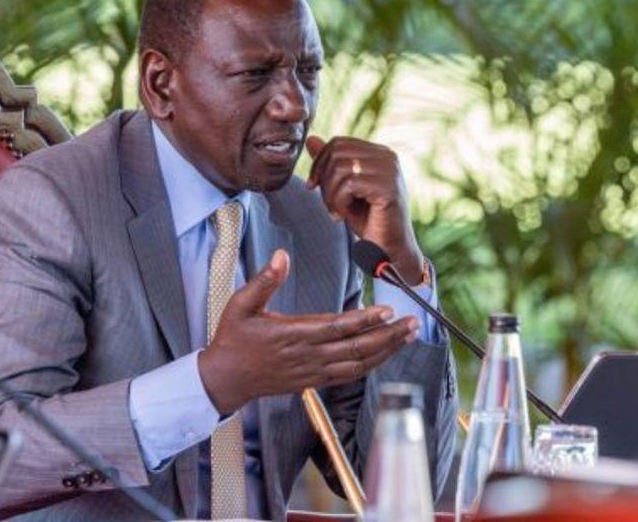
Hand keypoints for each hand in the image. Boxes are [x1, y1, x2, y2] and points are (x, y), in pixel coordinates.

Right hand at [198, 250, 419, 413]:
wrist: (225, 379)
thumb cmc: (233, 339)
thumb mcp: (240, 304)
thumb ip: (264, 280)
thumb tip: (281, 256)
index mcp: (293, 335)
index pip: (337, 327)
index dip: (365, 320)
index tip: (387, 310)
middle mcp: (308, 356)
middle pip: (357, 347)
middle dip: (388, 336)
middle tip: (412, 323)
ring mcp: (313, 372)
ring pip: (358, 364)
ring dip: (386, 350)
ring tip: (408, 336)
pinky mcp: (314, 382)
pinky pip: (349, 375)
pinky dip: (371, 364)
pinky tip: (385, 354)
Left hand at [306, 135, 425, 284]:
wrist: (388, 249)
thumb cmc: (368, 220)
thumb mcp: (343, 188)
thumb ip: (330, 163)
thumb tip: (310, 139)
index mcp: (379, 153)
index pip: (338, 143)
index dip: (319, 163)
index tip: (313, 186)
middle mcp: (387, 156)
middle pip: (337, 152)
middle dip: (324, 179)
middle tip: (329, 204)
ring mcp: (390, 170)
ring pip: (340, 167)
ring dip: (330, 194)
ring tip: (337, 212)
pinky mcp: (388, 187)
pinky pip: (349, 184)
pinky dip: (338, 202)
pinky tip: (344, 216)